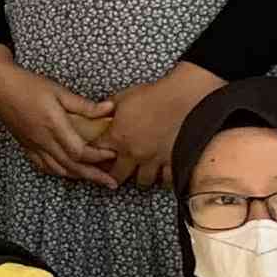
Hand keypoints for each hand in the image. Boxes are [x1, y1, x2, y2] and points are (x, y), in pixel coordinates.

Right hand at [0, 52, 118, 187]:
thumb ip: (84, 105)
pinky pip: (43, 166)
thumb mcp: (59, 91)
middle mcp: (43, 140)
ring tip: (93, 179)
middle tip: (111, 183)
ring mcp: (33, 145)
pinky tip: (67, 171)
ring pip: (58, 169)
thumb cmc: (28, 85)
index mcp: (53, 125)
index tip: (112, 154)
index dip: (98, 156)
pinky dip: (58, 172)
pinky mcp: (26, 145)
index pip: (79, 151)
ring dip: (78, 176)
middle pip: (72, 166)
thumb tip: (110, 108)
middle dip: (94, 176)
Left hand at [101, 63, 222, 188]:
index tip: (98, 154)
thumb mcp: (123, 97)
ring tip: (142, 170)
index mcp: (118, 137)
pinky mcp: (174, 162)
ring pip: (143, 181)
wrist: (182, 98)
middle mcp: (134, 153)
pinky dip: (164, 178)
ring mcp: (155, 160)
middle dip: (115, 173)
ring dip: (141, 176)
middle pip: (117, 175)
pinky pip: (167, 180)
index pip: (96, 153)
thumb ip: (107, 110)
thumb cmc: (154, 95)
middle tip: (117, 170)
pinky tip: (163, 173)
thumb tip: (100, 113)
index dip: (94, 154)